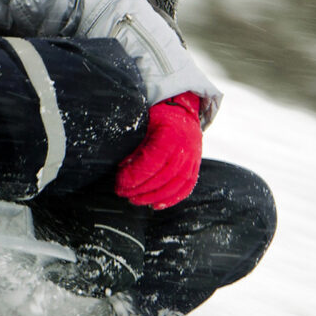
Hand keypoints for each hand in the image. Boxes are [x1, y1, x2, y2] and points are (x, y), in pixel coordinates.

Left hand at [115, 92, 201, 209]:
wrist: (182, 110)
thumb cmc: (157, 116)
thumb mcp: (143, 124)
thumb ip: (136, 146)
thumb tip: (123, 167)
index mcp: (171, 135)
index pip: (153, 162)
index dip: (135, 175)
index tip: (120, 182)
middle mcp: (185, 148)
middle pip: (163, 176)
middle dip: (140, 189)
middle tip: (122, 193)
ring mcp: (193, 158)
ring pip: (175, 184)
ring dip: (153, 197)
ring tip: (135, 200)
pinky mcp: (195, 166)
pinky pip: (186, 187)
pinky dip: (172, 199)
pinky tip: (156, 205)